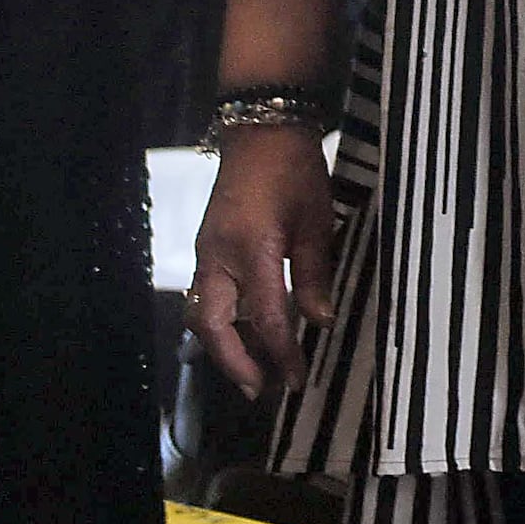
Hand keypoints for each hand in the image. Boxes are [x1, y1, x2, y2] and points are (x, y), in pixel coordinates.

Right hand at [189, 127, 338, 397]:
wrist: (260, 133)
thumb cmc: (295, 172)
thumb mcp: (315, 221)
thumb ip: (314, 274)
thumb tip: (321, 321)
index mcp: (251, 251)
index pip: (267, 318)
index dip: (282, 354)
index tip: (296, 382)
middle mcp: (218, 258)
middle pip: (214, 326)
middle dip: (234, 363)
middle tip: (260, 391)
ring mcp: (206, 253)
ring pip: (203, 315)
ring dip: (224, 347)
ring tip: (251, 371)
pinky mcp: (206, 248)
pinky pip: (206, 298)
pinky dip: (221, 323)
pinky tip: (243, 333)